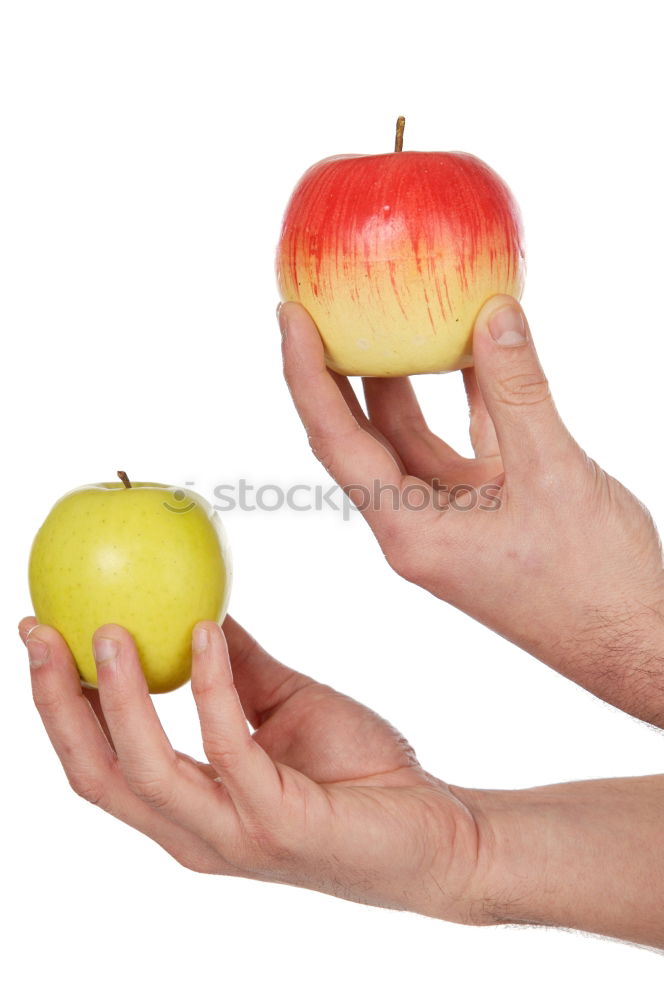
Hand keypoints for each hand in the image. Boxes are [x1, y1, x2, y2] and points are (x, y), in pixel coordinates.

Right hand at [17, 615, 483, 921]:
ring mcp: (233, 834)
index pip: (97, 760)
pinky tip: (210, 631)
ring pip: (144, 769)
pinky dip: (209, 686)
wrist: (437, 825)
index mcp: (188, 805)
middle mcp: (194, 830)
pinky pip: (229, 747)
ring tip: (108, 628)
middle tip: (39, 630)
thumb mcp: (287, 705)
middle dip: (55, 702)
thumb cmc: (360, 773)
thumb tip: (200, 610)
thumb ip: (238, 671)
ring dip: (118, 695)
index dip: (57, 703)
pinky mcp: (279, 824)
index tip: (40, 634)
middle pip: (95, 772)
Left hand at [279, 297, 663, 725]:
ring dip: (400, 380)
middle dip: (333, 372)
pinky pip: (459, 444)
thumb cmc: (596, 585)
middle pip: (358, 437)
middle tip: (317, 306)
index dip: (306, 376)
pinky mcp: (488, 514)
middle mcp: (418, 527)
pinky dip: (463, 399)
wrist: (638, 644)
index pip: (337, 441)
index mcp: (412, 532)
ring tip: (386, 316)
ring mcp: (452, 521)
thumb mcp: (555, 476)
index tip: (290, 315)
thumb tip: (493, 313)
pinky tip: (470, 354)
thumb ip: (519, 391)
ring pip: (409, 438)